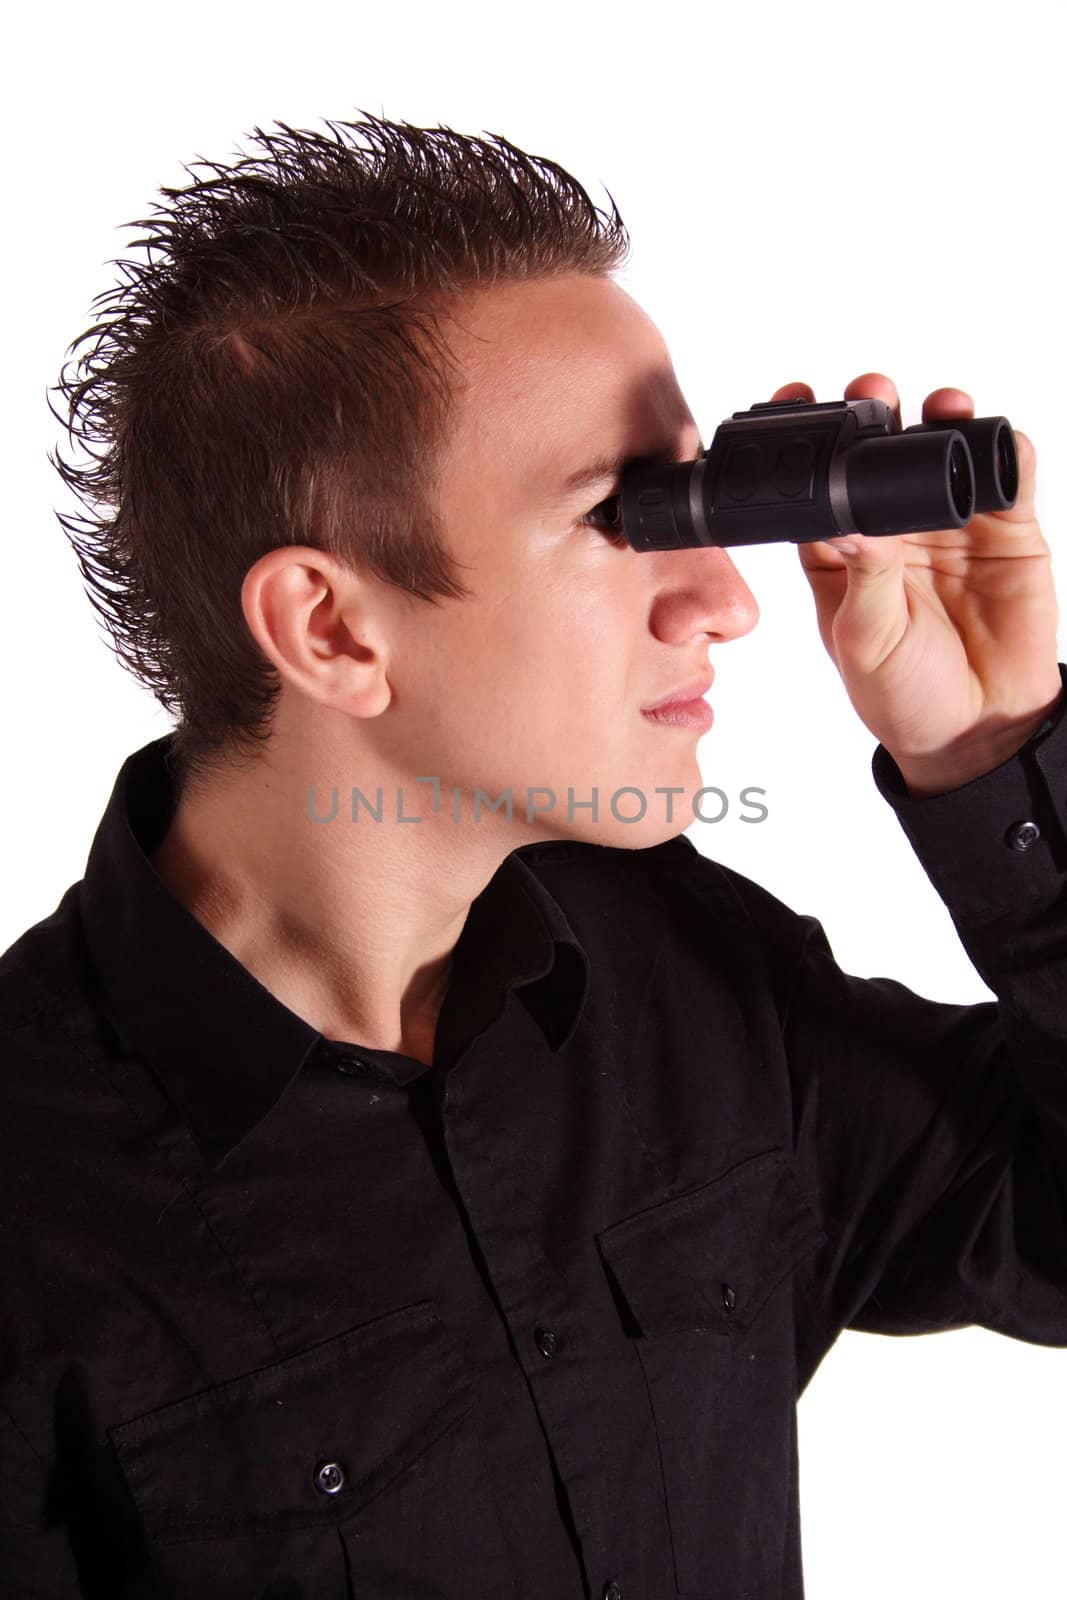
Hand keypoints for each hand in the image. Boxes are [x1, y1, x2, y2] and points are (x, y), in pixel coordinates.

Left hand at [771, 373, 1062, 796]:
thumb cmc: (905, 696)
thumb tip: (851, 527)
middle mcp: (893, 529)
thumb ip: (863, 580)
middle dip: (875, 414)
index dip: (809, 443)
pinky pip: (1008, 478)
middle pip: (881, 453)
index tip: (795, 401)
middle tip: (871, 392)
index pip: (819, 486)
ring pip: (944, 452)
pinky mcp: (1006, 531)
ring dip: (942, 418)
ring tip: (940, 404)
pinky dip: (1006, 451)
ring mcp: (950, 525)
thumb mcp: (868, 642)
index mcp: (841, 555)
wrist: (980, 730)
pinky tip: (997, 439)